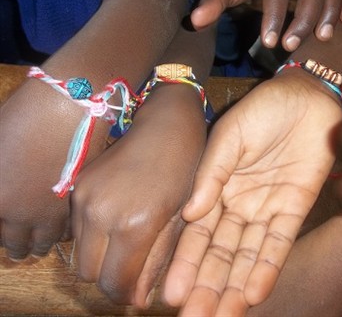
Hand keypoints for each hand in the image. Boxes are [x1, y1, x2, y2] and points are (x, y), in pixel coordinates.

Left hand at [0, 79, 108, 259]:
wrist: (68, 108)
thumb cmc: (22, 118)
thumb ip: (0, 177)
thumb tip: (6, 183)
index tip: (2, 230)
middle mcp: (21, 214)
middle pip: (16, 244)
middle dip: (17, 246)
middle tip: (20, 247)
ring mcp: (52, 211)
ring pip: (45, 242)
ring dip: (41, 244)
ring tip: (41, 243)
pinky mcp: (78, 202)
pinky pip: (68, 229)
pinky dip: (63, 233)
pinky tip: (62, 228)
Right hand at [72, 85, 205, 307]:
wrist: (165, 124)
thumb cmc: (184, 170)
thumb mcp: (178, 218)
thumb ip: (156, 261)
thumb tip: (138, 299)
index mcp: (134, 225)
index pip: (114, 284)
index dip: (125, 295)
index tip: (136, 291)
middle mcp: (101, 215)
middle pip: (88, 274)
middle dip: (109, 278)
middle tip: (131, 268)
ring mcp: (84, 199)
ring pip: (79, 253)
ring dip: (99, 257)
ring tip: (126, 240)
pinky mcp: (77, 186)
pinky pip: (76, 228)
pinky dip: (92, 235)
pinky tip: (116, 217)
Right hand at [163, 69, 341, 314]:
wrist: (304, 94)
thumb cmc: (262, 109)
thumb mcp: (229, 137)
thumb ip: (211, 174)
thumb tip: (189, 215)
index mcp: (217, 188)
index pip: (198, 234)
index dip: (185, 264)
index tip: (172, 295)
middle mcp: (239, 204)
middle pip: (221, 253)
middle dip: (208, 286)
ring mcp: (267, 207)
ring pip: (249, 255)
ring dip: (235, 287)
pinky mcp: (296, 206)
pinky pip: (280, 242)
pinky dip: (269, 267)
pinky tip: (255, 293)